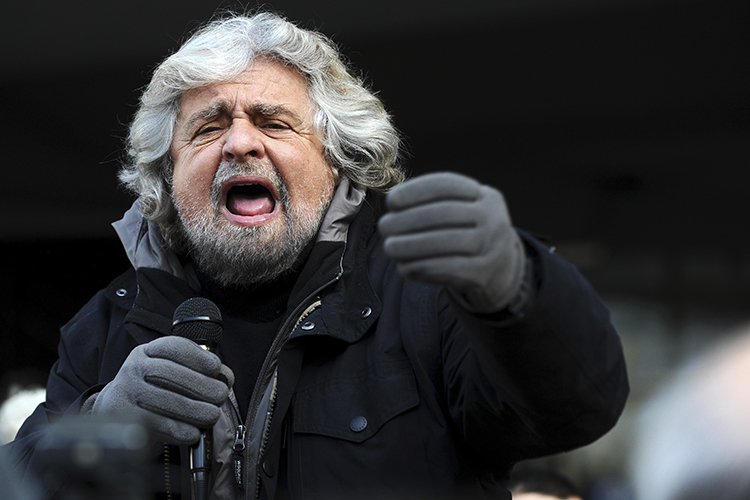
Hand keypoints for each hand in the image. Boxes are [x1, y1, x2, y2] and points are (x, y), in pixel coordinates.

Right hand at [92, 336, 233, 444]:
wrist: (114, 410)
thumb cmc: (152, 389)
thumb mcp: (169, 371)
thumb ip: (197, 370)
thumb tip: (226, 377)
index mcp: (147, 352)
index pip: (173, 347)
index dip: (198, 356)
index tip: (216, 367)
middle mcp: (134, 368)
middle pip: (170, 374)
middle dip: (202, 385)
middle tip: (220, 395)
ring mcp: (126, 393)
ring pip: (166, 400)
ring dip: (195, 410)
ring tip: (212, 415)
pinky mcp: (124, 419)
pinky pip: (158, 425)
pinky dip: (180, 430)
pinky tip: (194, 433)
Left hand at [378, 172, 526, 312]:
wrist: (502, 270)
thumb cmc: (469, 234)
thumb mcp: (465, 212)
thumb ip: (435, 204)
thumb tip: (393, 203)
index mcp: (486, 197)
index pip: (448, 185)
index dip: (416, 190)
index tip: (392, 200)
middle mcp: (493, 218)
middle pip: (443, 214)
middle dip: (407, 220)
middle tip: (384, 227)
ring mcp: (491, 247)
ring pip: (442, 242)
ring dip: (409, 245)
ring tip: (389, 247)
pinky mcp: (482, 273)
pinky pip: (445, 268)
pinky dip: (420, 267)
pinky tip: (404, 266)